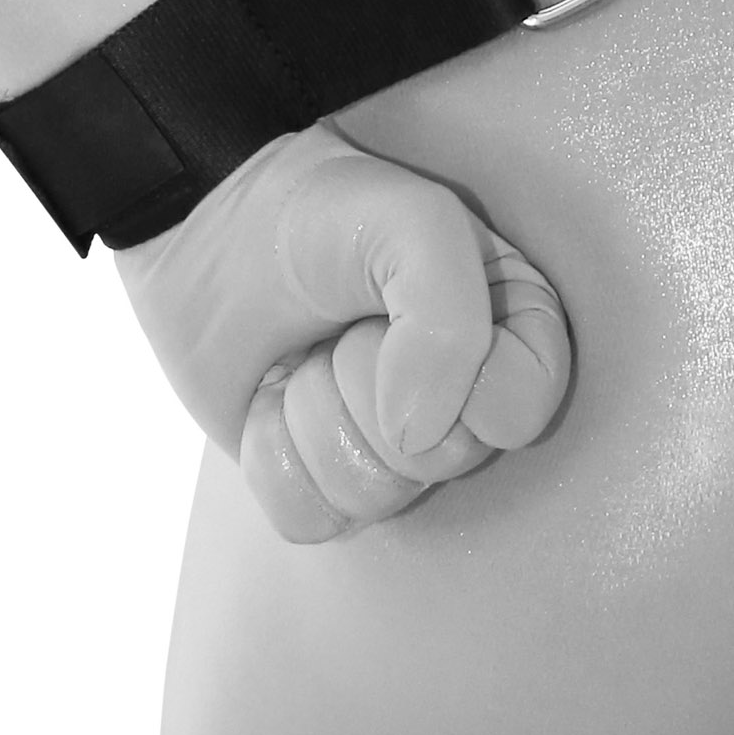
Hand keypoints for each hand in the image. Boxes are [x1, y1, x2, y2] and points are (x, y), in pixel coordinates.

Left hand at [113, 129, 574, 546]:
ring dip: (315, 412)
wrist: (210, 234)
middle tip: (344, 324)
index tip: (405, 319)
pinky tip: (272, 400)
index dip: (466, 378)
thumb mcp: (410, 222)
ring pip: (373, 494)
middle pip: (444, 458)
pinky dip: (274, 455)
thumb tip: (418, 437)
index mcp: (508, 328)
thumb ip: (449, 321)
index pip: (523, 408)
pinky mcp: (323, 483)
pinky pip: (310, 520)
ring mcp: (391, 449)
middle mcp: (462, 398)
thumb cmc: (321, 214)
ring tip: (308, 352)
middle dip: (368, 382)